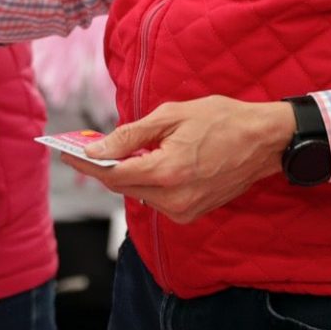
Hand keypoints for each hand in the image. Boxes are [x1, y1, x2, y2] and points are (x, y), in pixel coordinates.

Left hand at [64, 96, 294, 223]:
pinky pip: (156, 199)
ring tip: (119, 150)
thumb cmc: (220, 120)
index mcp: (168, 172)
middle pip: (123, 186)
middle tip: (87, 147)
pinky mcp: (192, 214)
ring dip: (126, 173)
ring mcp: (185, 211)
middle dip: (104, 167)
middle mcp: (175, 199)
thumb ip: (130, 135)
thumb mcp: (171, 116)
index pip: (113, 175)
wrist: (263, 142)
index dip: (87, 164)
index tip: (67, 153)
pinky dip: (146, 181)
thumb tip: (97, 149)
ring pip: (138, 194)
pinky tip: (146, 161)